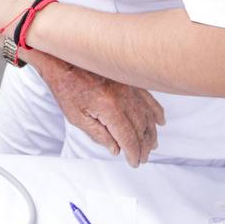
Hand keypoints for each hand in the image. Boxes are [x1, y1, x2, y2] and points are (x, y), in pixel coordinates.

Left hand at [31, 52, 164, 166]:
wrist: (64, 61)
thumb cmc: (67, 87)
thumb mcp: (76, 117)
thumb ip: (98, 135)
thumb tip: (115, 149)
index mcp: (109, 109)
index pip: (128, 138)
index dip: (133, 153)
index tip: (134, 162)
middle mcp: (123, 97)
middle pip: (141, 128)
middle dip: (144, 147)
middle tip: (142, 158)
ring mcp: (128, 88)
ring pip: (148, 115)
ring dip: (151, 133)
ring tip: (151, 146)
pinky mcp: (129, 81)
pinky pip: (149, 99)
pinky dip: (156, 112)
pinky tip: (160, 122)